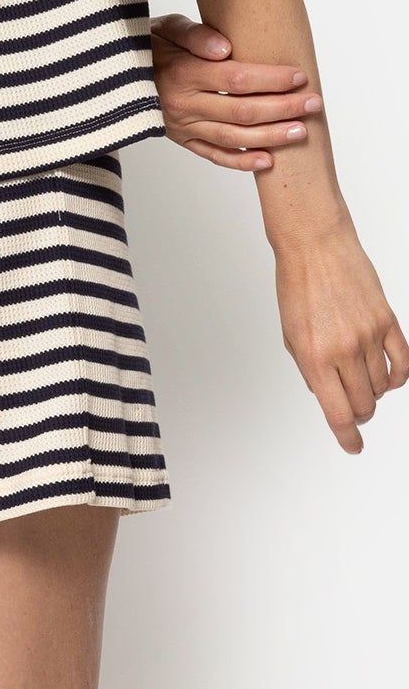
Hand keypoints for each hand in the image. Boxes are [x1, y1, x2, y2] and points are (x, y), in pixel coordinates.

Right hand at [150, 12, 322, 170]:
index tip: (299, 76)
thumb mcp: (165, 28)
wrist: (114, 73)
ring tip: (302, 131)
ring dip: (272, 136)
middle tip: (313, 103)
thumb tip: (225, 47)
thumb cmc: (149, 45)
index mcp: (182, 73)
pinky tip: (269, 160)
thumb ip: (195, 34)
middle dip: (283, 108)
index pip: (237, 79)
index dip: (272, 79)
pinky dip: (243, 162)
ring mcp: (181, 126)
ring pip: (234, 137)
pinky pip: (215, 156)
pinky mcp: (181, 140)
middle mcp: (182, 103)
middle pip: (242, 110)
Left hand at [273, 215, 408, 452]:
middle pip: (364, 405)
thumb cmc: (296, 283)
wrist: (314, 243)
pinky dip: (397, 378)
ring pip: (382, 387)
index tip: (352, 445)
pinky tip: (389, 379)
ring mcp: (369, 336)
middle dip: (357, 412)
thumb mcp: (289, 333)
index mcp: (314, 356)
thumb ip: (308, 368)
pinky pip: (402, 362)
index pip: (338, 414)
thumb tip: (324, 394)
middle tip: (351, 406)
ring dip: (373, 392)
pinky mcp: (387, 321)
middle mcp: (344, 350)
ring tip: (359, 379)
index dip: (347, 437)